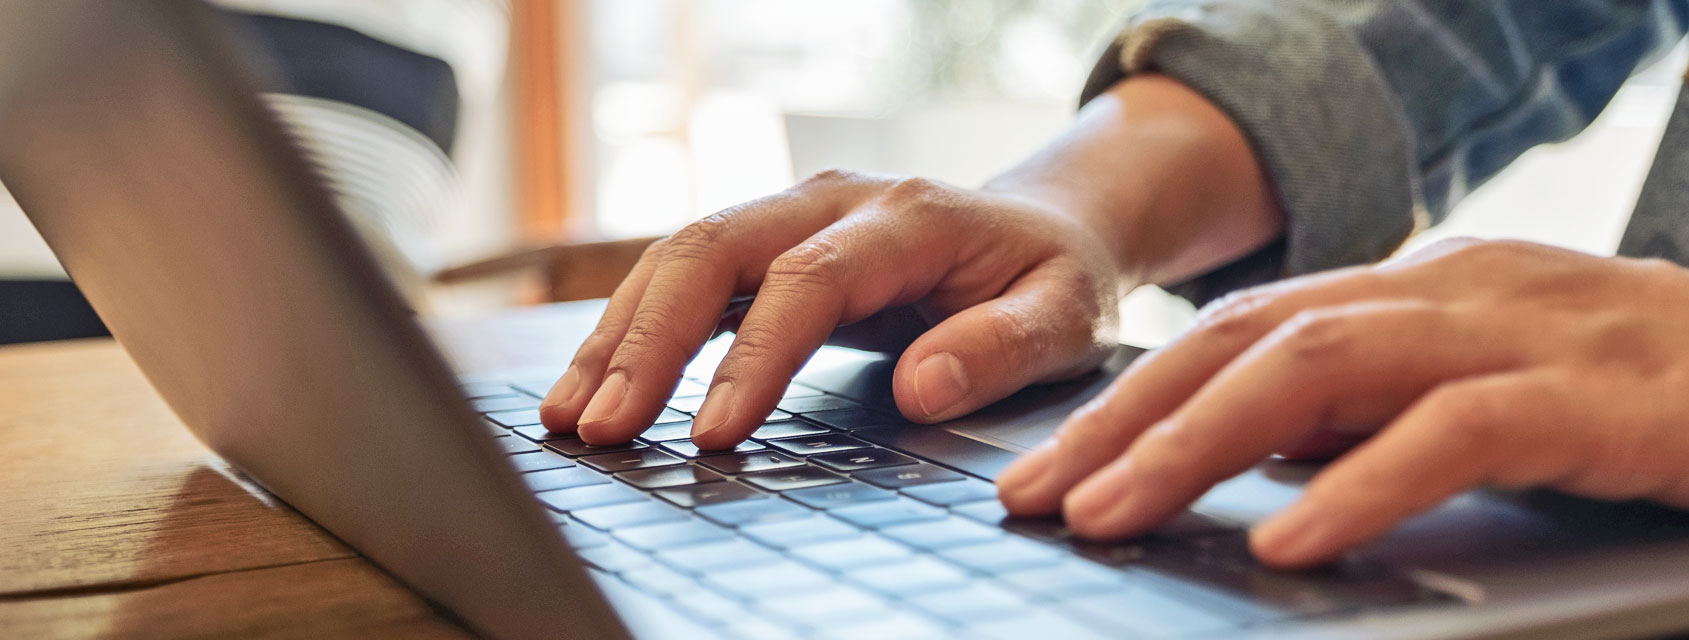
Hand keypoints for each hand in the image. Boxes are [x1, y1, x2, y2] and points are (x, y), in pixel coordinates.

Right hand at [537, 74, 1283, 447]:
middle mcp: (834, 200)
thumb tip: (920, 388)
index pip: (807, 280)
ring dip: (620, 335)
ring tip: (571, 418)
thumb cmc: (1054, 277)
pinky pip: (686, 276)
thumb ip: (1001, 348)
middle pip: (714, 249)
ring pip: (681, 254)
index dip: (753, 356)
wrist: (1046, 225)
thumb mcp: (1063, 314)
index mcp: (907, 217)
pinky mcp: (770, 243)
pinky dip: (634, 328)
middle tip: (602, 427)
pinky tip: (594, 386)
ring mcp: (793, 214)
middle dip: (648, 341)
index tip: (714, 433)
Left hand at [995, 238, 1688, 567]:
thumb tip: (1262, 461)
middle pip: (1248, 340)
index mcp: (1418, 289)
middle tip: (1032, 496)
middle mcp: (1448, 291)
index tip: (1046, 467)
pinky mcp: (1595, 395)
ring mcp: (1520, 332)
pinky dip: (1359, 483)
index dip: (1131, 399)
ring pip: (1321, 368)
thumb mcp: (1499, 388)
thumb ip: (1384, 409)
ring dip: (1200, 445)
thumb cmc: (1667, 395)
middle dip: (1125, 420)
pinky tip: (1287, 539)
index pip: (1240, 333)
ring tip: (1113, 514)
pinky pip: (1453, 431)